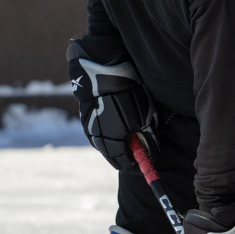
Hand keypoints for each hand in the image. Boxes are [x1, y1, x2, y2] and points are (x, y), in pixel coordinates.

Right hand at [67, 38, 156, 170]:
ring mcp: (89, 126)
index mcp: (113, 139)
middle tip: (133, 154)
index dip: (133, 164)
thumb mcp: (145, 115)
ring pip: (101, 144)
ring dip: (112, 145)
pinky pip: (94, 133)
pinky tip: (111, 129)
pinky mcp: (84, 117)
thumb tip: (150, 152)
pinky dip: (104, 135)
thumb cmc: (129, 91)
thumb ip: (147, 137)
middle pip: (110, 155)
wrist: (103, 69)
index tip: (140, 163)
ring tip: (123, 140)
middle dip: (122, 156)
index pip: (123, 162)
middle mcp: (98, 136)